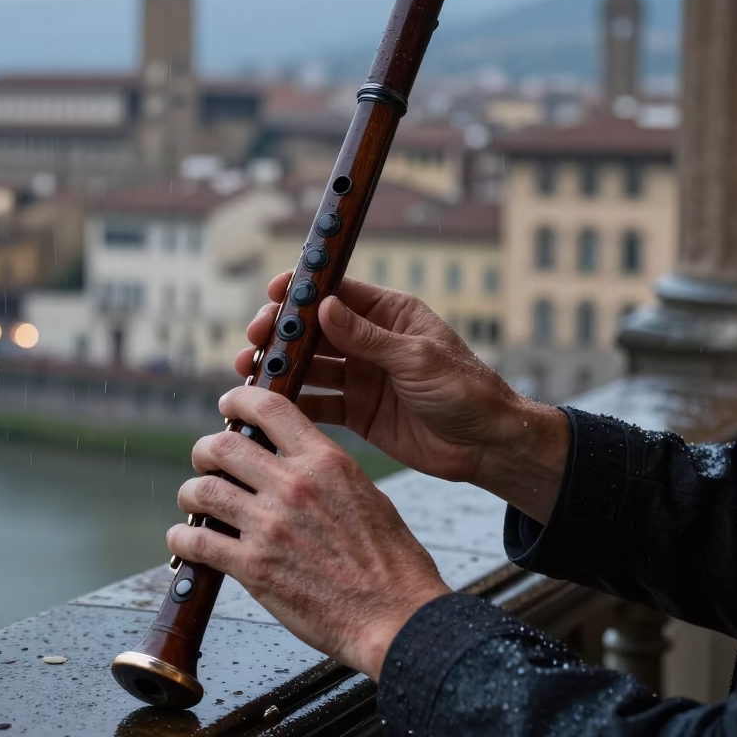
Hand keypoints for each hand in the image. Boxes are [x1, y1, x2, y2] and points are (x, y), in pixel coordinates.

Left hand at [167, 385, 450, 681]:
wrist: (395, 617)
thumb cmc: (390, 562)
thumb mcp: (365, 492)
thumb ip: (324, 471)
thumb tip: (295, 459)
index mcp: (325, 461)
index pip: (269, 408)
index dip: (240, 401)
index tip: (230, 405)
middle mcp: (294, 486)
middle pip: (223, 446)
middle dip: (205, 450)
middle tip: (205, 459)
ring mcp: (270, 526)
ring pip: (203, 490)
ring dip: (191, 493)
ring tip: (193, 499)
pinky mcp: (254, 567)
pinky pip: (198, 541)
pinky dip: (182, 538)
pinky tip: (184, 540)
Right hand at [236, 274, 568, 523]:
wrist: (487, 446)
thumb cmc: (466, 390)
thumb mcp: (417, 359)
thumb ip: (368, 337)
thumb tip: (324, 306)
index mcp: (389, 315)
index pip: (338, 291)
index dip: (304, 289)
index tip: (274, 291)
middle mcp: (369, 342)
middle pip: (314, 328)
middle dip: (281, 331)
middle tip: (254, 337)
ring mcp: (360, 377)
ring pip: (309, 366)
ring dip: (279, 366)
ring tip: (249, 370)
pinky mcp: (356, 412)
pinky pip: (317, 403)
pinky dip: (293, 403)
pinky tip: (268, 405)